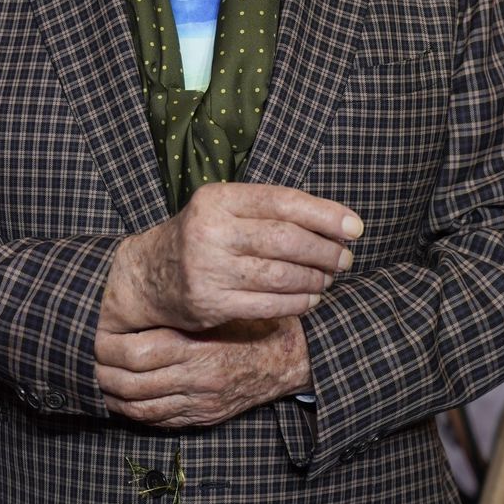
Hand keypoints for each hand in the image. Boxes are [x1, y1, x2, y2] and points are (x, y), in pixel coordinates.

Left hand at [95, 317, 310, 426]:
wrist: (288, 360)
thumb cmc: (250, 323)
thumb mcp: (219, 308)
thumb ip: (182, 311)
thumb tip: (135, 304)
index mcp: (196, 348)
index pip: (136, 353)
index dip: (110, 346)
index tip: (97, 336)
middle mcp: (195, 381)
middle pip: (131, 384)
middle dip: (104, 372)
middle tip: (91, 358)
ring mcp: (198, 404)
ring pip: (140, 408)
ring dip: (113, 396)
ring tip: (100, 379)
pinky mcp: (203, 418)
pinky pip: (159, 421)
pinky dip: (134, 412)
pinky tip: (123, 399)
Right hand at [100, 181, 362, 332]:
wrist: (147, 275)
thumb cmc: (201, 237)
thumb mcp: (225, 210)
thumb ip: (269, 211)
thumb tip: (335, 222)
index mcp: (218, 199)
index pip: (283, 202)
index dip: (326, 215)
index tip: (355, 227)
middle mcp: (211, 230)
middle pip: (287, 239)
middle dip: (326, 250)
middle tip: (345, 258)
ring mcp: (208, 268)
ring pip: (281, 274)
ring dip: (316, 278)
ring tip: (329, 278)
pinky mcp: (210, 303)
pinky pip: (269, 304)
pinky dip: (298, 302)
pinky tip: (310, 298)